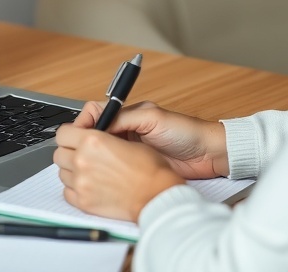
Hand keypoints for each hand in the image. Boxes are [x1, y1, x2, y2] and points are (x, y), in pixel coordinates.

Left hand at [54, 124, 184, 221]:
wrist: (157, 196)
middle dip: (69, 152)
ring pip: (62, 173)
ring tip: (91, 171)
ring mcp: (81, 183)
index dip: (70, 133)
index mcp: (92, 140)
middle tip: (83, 154)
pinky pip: (67, 192)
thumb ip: (102, 135)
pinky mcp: (83, 202)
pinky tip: (90, 185)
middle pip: (59, 153)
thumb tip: (90, 133)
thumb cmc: (150, 169)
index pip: (63, 132)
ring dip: (73, 170)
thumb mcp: (128, 138)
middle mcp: (82, 160)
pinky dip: (76, 188)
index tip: (76, 137)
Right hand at [73, 101, 228, 179]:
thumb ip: (126, 118)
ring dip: (93, 156)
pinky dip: (105, 169)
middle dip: (84, 141)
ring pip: (101, 150)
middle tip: (80, 152)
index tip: (79, 136)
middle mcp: (126, 129)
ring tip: (90, 164)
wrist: (208, 154)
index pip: (96, 113)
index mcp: (128, 114)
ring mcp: (130, 149)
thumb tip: (100, 124)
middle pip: (94, 132)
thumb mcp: (153, 118)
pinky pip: (113, 165)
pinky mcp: (134, 166)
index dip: (84, 123)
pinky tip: (103, 175)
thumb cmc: (186, 132)